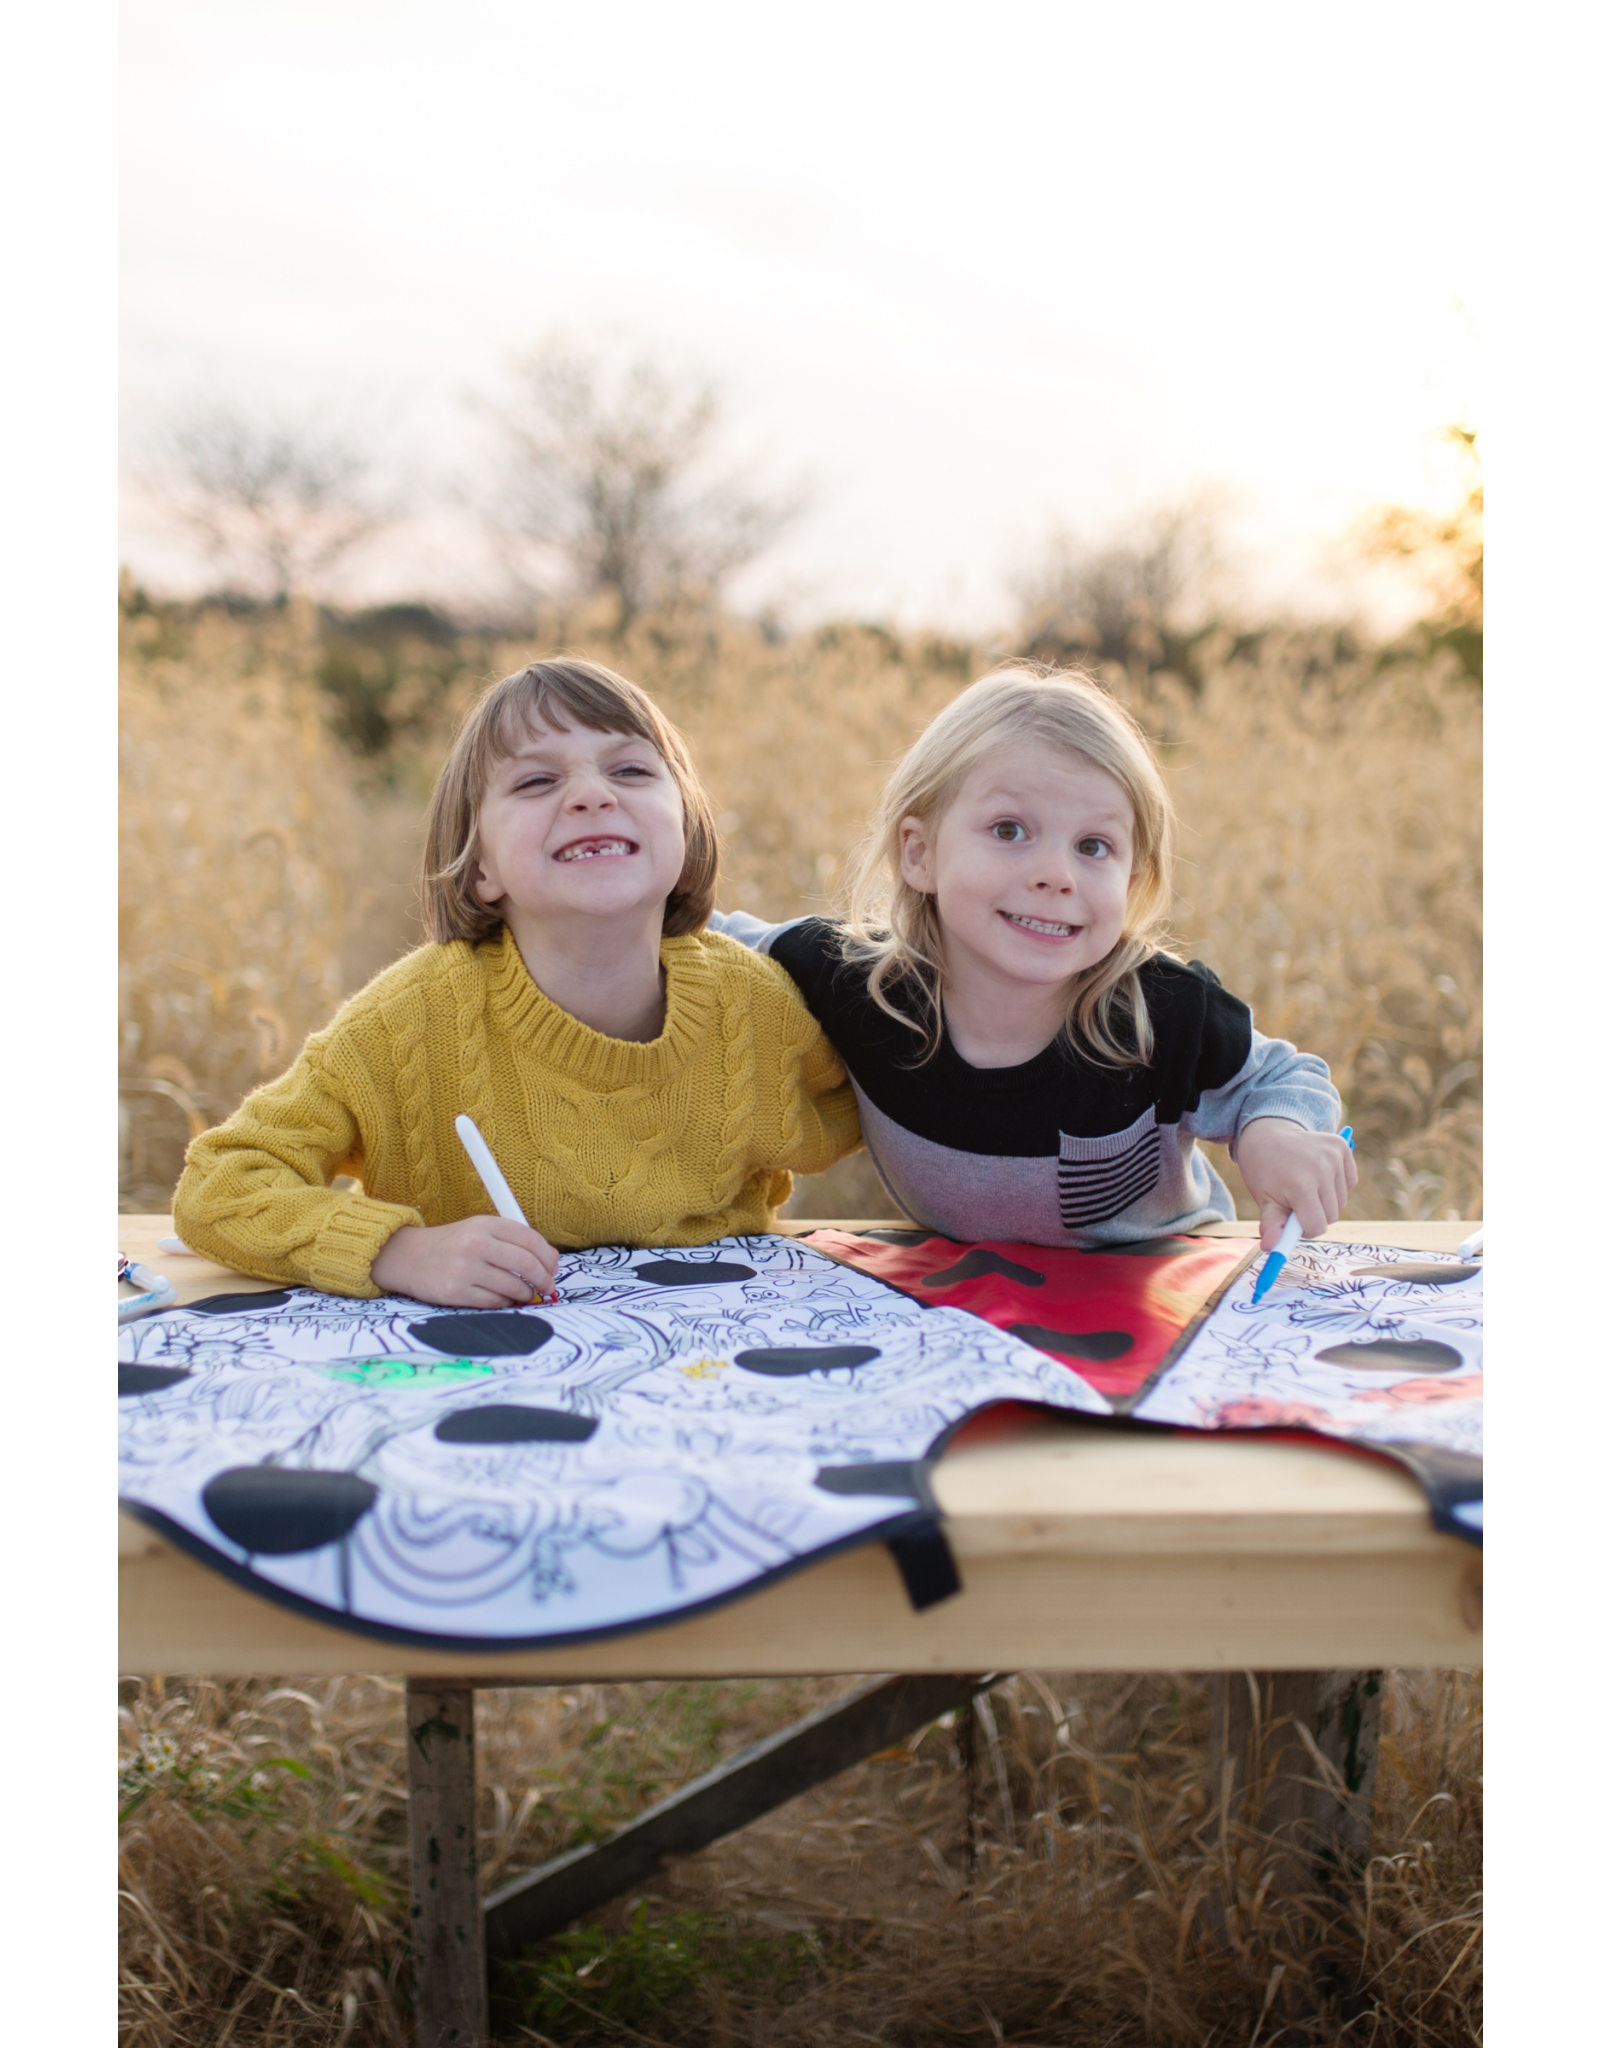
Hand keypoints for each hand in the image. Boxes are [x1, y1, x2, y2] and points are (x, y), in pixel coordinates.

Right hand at [370, 1217, 559, 1307]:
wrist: (408, 1257)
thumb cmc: (452, 1245)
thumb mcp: (479, 1230)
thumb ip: (511, 1240)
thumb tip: (549, 1261)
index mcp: (485, 1224)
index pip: (530, 1240)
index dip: (549, 1257)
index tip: (553, 1268)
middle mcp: (475, 1244)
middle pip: (526, 1264)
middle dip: (544, 1279)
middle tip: (548, 1286)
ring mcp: (464, 1268)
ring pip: (513, 1286)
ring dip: (527, 1294)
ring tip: (528, 1294)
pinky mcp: (455, 1291)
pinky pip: (494, 1301)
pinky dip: (506, 1302)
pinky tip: (505, 1299)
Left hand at [1234, 1118, 1357, 1253]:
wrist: (1268, 1135)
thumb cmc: (1265, 1172)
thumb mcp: (1264, 1199)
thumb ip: (1272, 1225)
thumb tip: (1271, 1248)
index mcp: (1300, 1185)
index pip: (1316, 1226)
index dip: (1304, 1229)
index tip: (1293, 1221)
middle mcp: (1321, 1168)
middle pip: (1331, 1216)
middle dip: (1314, 1215)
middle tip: (1296, 1200)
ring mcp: (1334, 1156)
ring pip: (1341, 1202)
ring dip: (1325, 1201)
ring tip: (1306, 1184)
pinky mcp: (1342, 1148)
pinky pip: (1349, 1183)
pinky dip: (1336, 1185)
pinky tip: (1318, 1173)